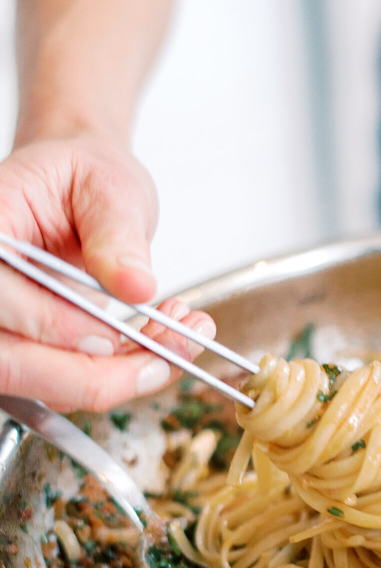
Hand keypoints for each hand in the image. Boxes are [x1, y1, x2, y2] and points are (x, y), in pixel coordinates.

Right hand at [0, 132, 215, 412]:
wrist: (82, 193)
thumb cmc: (82, 180)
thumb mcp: (108, 189)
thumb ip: (117, 236)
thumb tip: (134, 283)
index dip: (50, 325)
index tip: (111, 333)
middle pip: (12, 363)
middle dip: (94, 377)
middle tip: (164, 357)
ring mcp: (3, 327)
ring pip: (41, 387)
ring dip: (116, 381)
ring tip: (176, 341)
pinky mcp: (31, 352)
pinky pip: (67, 387)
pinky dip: (120, 379)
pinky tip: (161, 346)